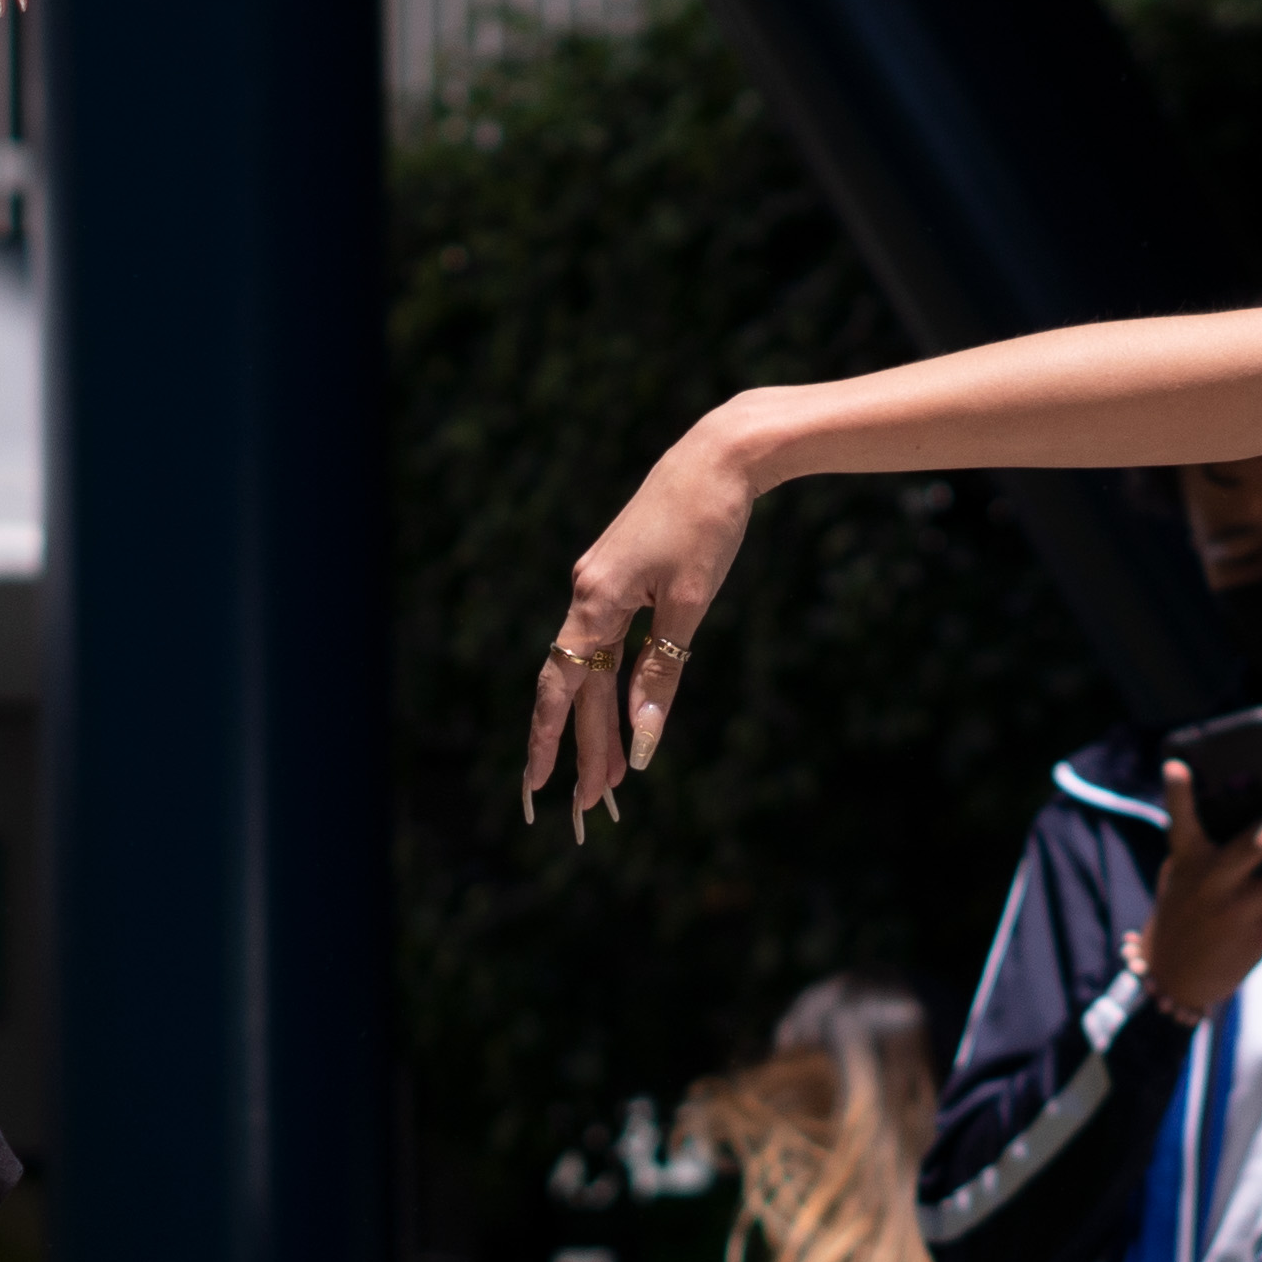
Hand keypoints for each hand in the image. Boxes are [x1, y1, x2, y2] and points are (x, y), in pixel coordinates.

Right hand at [525, 421, 757, 831]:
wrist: (719, 455)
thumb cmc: (708, 523)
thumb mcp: (690, 606)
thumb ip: (663, 674)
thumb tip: (644, 742)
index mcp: (596, 600)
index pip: (564, 688)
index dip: (551, 742)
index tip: (543, 788)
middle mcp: (586, 593)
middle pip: (575, 686)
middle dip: (582, 748)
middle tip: (590, 806)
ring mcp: (599, 584)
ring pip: (591, 668)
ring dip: (598, 722)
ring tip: (611, 775)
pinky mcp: (618, 577)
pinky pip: (605, 644)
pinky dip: (612, 684)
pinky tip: (619, 711)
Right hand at [1137, 766, 1261, 1017]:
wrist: (1174, 975)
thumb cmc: (1185, 909)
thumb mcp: (1182, 876)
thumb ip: (1211, 847)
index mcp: (1189, 860)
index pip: (1181, 821)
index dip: (1178, 794)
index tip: (1177, 765)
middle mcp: (1213, 882)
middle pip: (1259, 843)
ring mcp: (1238, 910)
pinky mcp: (1258, 936)